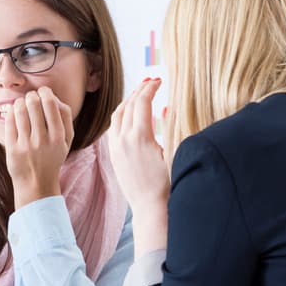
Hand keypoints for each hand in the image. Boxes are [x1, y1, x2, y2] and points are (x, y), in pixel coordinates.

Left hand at [5, 86, 74, 207]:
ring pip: (20, 110)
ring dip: (20, 102)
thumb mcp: (67, 141)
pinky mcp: (12, 148)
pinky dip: (12, 112)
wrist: (37, 183)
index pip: (50, 104)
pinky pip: (10, 122)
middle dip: (31, 96)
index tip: (43, 92)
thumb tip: (53, 97)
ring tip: (22, 103)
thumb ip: (65, 118)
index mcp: (58, 137)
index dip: (45, 92)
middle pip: (34, 104)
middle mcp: (42, 140)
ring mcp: (26, 145)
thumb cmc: (52, 157)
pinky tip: (15, 112)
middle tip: (31, 97)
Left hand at [107, 78, 170, 252]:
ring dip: (128, 101)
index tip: (159, 80)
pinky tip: (130, 114)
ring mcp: (115, 147)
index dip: (150, 88)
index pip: (142, 102)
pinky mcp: (113, 154)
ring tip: (140, 93)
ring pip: (117, 115)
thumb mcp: (173, 153)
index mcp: (140, 136)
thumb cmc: (167, 183)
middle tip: (150, 81)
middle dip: (139, 90)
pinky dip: (121, 115)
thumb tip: (164, 109)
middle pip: (128, 105)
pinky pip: (113, 127)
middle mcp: (123, 139)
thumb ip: (168, 128)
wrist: (150, 206)